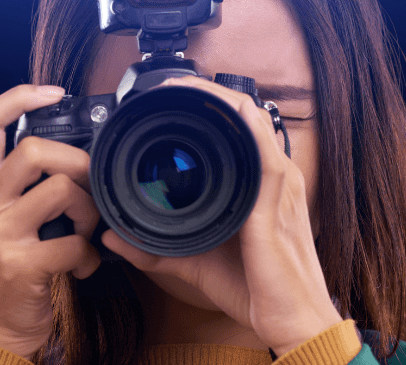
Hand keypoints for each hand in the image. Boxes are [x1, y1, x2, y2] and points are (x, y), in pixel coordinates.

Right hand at [0, 84, 101, 359]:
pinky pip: (74, 242)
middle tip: (91, 188)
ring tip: (88, 233)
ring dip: (90, 211)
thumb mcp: (4, 220)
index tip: (55, 92)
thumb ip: (24, 186)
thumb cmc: (9, 272)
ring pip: (60, 190)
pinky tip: (84, 267)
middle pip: (33, 150)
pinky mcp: (19, 264)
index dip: (20, 96)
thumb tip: (74, 155)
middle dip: (77, 164)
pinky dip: (90, 256)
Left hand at [101, 75, 345, 355]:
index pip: (238, 130)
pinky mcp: (276, 199)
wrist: (291, 320)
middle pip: (244, 115)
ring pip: (253, 121)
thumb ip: (154, 250)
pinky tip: (225, 109)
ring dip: (220, 98)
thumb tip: (113, 240)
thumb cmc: (255, 290)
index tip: (170, 99)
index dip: (207, 107)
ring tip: (184, 85)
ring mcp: (278, 185)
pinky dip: (244, 125)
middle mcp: (272, 177)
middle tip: (170, 85)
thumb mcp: (194, 262)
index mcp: (259, 185)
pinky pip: (263, 151)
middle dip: (207, 92)